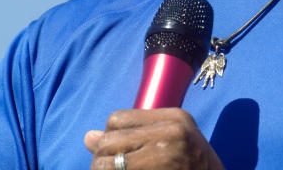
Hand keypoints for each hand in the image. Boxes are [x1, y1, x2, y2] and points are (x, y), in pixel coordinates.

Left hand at [84, 108, 225, 169]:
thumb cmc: (194, 165)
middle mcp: (170, 133)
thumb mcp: (173, 140)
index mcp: (174, 118)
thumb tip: (88, 137)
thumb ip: (135, 135)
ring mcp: (164, 157)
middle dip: (102, 159)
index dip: (110, 137)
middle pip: (109, 141)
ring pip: (107, 165)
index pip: (118, 119)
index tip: (118, 152)